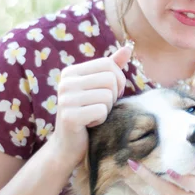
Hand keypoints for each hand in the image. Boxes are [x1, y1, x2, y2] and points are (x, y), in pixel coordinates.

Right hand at [49, 46, 130, 167]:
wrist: (69, 146)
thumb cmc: (88, 114)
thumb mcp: (99, 88)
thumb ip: (112, 68)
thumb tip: (128, 48)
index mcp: (71, 72)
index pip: (108, 64)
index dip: (118, 80)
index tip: (112, 94)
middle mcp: (65, 82)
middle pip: (110, 79)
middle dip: (113, 96)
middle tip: (101, 107)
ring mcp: (65, 99)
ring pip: (107, 96)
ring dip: (107, 110)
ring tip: (93, 116)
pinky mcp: (69, 116)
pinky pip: (101, 111)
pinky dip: (101, 120)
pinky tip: (90, 124)